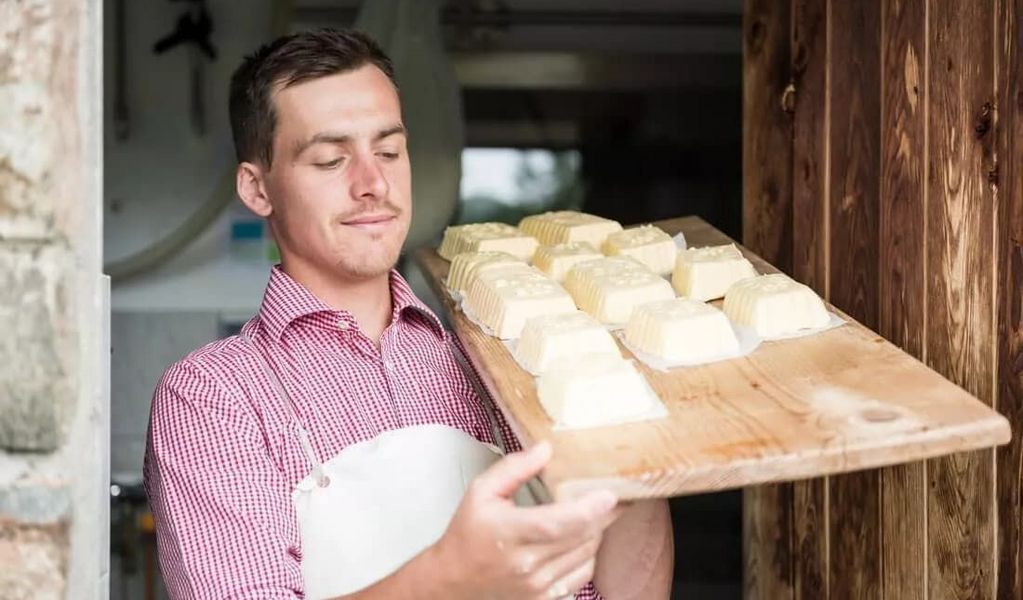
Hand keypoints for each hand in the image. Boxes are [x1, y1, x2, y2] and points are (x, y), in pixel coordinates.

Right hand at [430, 441, 621, 599]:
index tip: (608, 494)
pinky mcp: (544, 598)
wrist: (455, 580)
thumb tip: (545, 449)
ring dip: (595, 532)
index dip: (587, 509)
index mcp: (508, 532)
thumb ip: (514, 468)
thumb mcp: (482, 491)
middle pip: (580, 537)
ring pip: (585, 555)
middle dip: (601, 515)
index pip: (557, 523)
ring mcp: (537, 585)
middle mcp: (525, 563)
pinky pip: (582, 575)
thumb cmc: (469, 533)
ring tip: (591, 514)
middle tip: (610, 496)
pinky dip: (587, 554)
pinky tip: (579, 539)